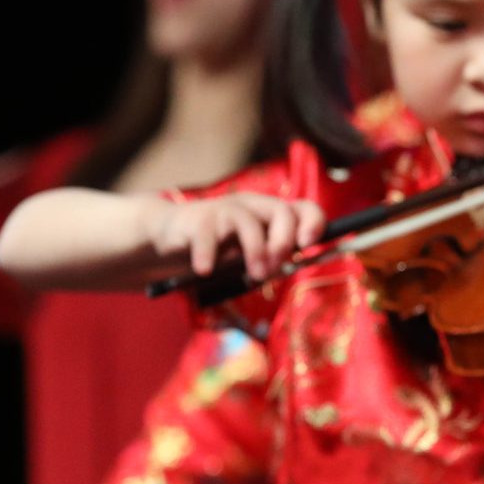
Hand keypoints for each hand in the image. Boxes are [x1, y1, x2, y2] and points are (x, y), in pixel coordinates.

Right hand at [148, 191, 326, 278]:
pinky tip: (205, 271)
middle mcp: (251, 207)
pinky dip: (208, 255)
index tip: (308, 246)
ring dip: (255, 251)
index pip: (303, 208)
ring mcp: (224, 210)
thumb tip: (289, 269)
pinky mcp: (197, 219)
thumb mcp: (248, 255)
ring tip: (253, 276)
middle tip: (275, 269)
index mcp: (269, 215)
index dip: (313, 223)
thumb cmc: (217, 249)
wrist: (170, 236)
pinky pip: (207, 235)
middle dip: (283, 242)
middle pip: (280, 210)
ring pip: (248, 222)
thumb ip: (269, 261)